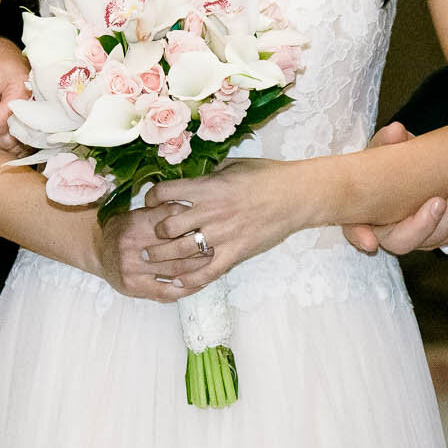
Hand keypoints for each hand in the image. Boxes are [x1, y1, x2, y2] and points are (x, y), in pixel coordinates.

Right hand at [94, 200, 211, 299]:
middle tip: (218, 245)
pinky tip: (200, 283)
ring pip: (176, 270)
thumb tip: (195, 211)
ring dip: (200, 268)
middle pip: (178, 248)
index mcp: (138, 223)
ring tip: (214, 263)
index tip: (209, 225)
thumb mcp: (140, 213)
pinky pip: (167, 291)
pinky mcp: (135, 287)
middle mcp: (134, 245)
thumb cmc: (125, 229)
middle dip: (202, 247)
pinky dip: (187, 289)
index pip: (173, 221)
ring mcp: (134, 269)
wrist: (98, 250)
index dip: (194, 224)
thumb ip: (163, 212)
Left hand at [151, 161, 312, 289]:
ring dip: (163, 256)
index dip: (152, 198)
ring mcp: (223, 234)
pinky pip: (208, 271)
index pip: (165, 192)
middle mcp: (210, 211)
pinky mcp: (236, 252)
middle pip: (168, 226)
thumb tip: (196, 176)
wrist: (296, 195)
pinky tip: (179, 282)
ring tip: (152, 259)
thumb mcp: (234, 165)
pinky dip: (190, 279)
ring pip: (182, 250)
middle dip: (155, 232)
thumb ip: (211, 174)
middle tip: (151, 235)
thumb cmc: (268, 176)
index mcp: (207, 187)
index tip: (151, 202)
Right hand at [340, 123, 447, 253]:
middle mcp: (387, 232)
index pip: (356, 232)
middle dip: (424, 224)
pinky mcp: (436, 235)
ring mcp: (414, 236)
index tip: (370, 243)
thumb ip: (385, 142)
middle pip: (401, 242)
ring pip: (433, 240)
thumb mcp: (381, 149)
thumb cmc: (387, 160)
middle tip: (439, 201)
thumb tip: (397, 131)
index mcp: (362, 215)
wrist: (410, 167)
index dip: (361, 237)